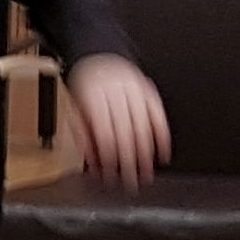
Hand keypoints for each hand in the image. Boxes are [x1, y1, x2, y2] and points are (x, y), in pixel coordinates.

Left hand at [63, 53, 171, 185]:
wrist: (100, 55)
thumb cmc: (86, 86)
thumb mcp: (76, 110)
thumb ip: (83, 136)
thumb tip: (93, 164)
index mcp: (95, 97)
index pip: (105, 134)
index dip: (109, 158)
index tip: (111, 176)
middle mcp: (117, 93)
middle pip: (126, 134)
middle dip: (129, 163)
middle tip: (131, 184)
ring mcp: (136, 91)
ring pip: (144, 127)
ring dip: (147, 156)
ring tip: (146, 176)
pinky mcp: (149, 91)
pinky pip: (159, 116)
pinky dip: (163, 137)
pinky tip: (163, 155)